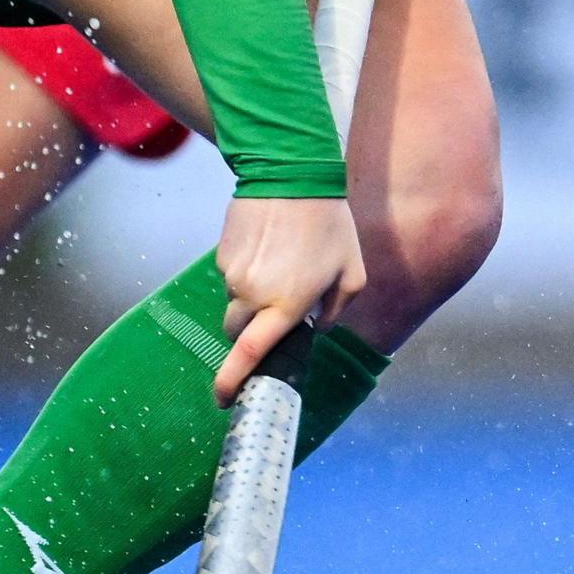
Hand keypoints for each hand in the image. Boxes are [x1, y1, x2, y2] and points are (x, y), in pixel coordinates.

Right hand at [211, 195, 365, 402]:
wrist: (290, 174)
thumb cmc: (329, 224)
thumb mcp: (352, 272)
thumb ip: (336, 310)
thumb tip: (318, 328)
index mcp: (286, 306)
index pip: (251, 354)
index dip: (233, 381)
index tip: (224, 399)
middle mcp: (253, 296)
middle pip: (238, 332)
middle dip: (252, 330)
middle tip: (276, 307)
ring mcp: (232, 275)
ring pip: (236, 302)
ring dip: (253, 296)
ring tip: (280, 261)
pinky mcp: (222, 255)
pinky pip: (231, 276)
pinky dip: (247, 271)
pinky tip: (267, 246)